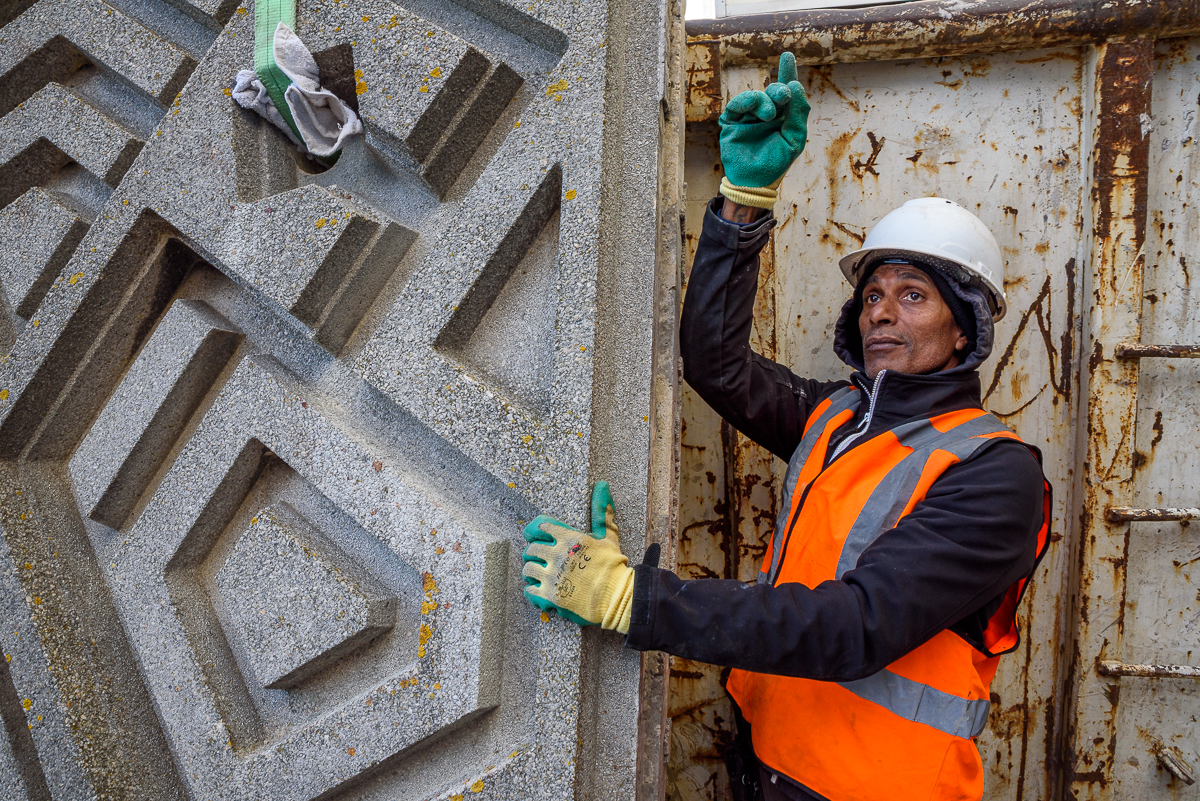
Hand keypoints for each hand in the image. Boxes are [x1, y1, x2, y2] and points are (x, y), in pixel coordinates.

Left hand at [521, 482, 634, 632]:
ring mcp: (552, 576)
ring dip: (533, 572)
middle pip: (531, 549)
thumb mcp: (608, 535)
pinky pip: (529, 591)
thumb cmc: (613, 565)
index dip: (537, 532)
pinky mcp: (549, 596)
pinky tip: (542, 590)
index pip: (540, 527)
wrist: (617, 596)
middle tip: (542, 559)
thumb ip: (601, 511)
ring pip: (528, 569)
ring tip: (541, 575)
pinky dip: (533, 591)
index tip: (539, 537)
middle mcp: (557, 555)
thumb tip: (602, 485)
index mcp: (569, 538)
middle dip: (535, 554)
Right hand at [718, 52, 809, 207]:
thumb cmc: (776, 162)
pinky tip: (754, 107)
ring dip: (764, 99)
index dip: (787, 72)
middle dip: (779, 90)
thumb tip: (795, 85)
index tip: (787, 56)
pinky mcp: (732, 122)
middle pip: (773, 91)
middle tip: (784, 95)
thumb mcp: (795, 139)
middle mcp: (766, 113)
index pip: (786, 91)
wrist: (754, 181)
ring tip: (770, 114)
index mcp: (783, 116)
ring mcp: (748, 117)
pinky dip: (746, 101)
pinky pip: (737, 105)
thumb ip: (798, 113)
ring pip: (756, 96)